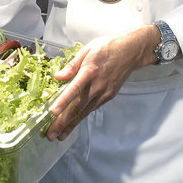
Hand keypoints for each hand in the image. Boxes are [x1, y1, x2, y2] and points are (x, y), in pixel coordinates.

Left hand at [46, 25, 159, 140]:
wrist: (130, 52)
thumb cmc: (108, 48)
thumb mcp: (87, 50)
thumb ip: (72, 65)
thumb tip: (58, 76)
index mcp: (90, 71)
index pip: (74, 89)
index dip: (63, 101)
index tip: (53, 112)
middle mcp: (97, 85)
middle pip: (78, 107)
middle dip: (63, 122)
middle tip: (52, 134)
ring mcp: (104, 93)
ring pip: (85, 112)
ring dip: (72, 124)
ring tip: (60, 135)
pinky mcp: (108, 97)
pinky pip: (92, 108)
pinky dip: (82, 117)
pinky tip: (74, 123)